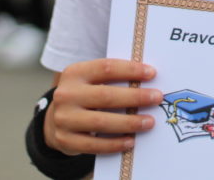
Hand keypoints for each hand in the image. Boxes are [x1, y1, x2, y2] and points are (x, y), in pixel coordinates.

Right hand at [46, 59, 162, 154]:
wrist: (56, 119)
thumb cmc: (84, 96)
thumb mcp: (91, 81)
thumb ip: (113, 79)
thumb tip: (147, 81)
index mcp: (74, 73)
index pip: (106, 68)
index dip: (130, 70)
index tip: (152, 73)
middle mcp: (66, 94)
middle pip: (106, 95)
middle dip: (135, 97)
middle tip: (156, 98)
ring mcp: (63, 118)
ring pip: (101, 122)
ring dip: (129, 123)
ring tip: (149, 122)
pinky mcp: (65, 140)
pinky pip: (94, 145)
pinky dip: (114, 143)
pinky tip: (130, 141)